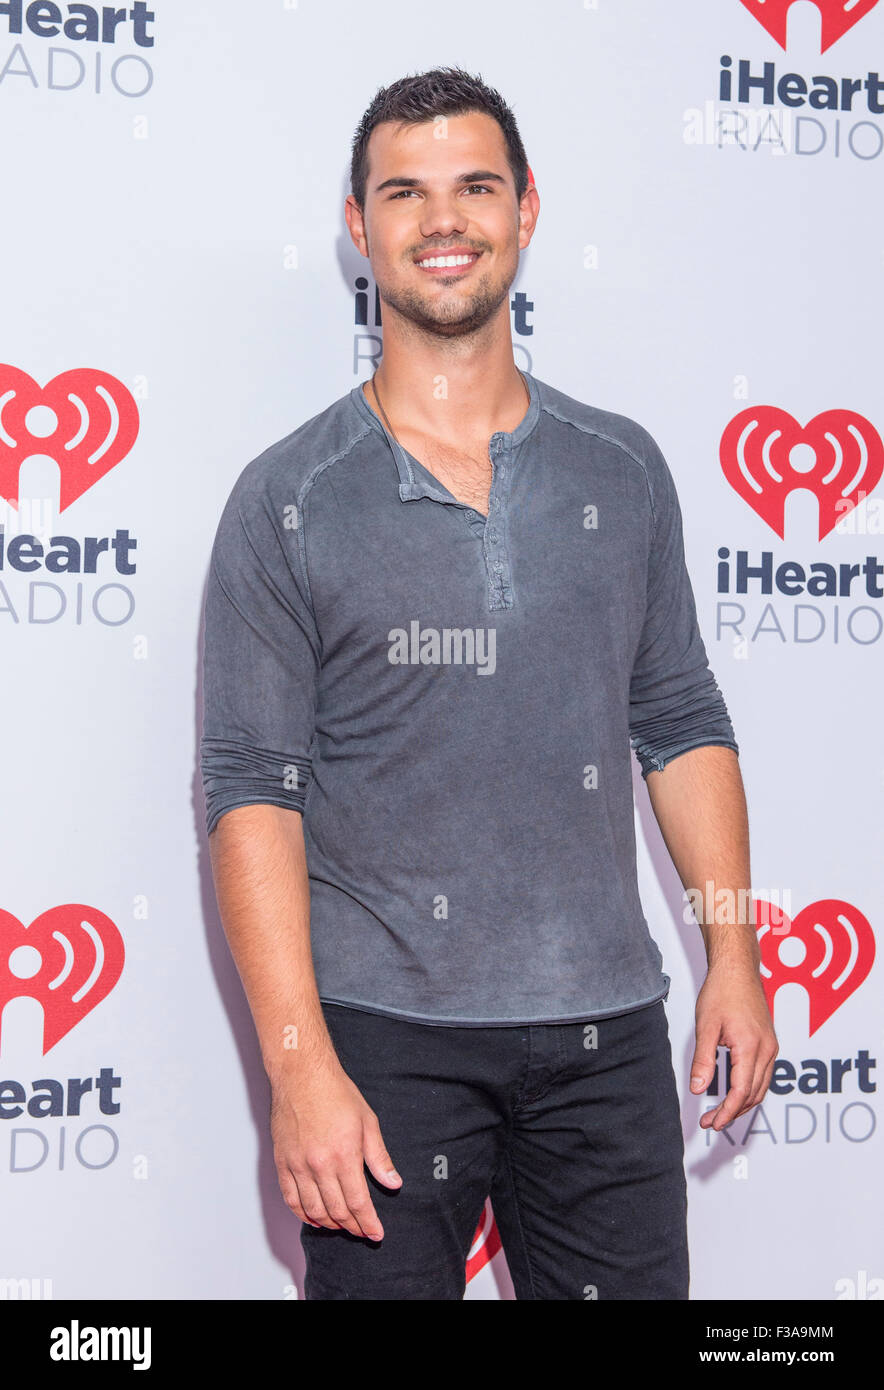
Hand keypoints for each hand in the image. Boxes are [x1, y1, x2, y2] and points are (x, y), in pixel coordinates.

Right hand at [270, 1060, 401, 1239]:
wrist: (302, 1075)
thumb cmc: (336, 1093)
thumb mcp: (367, 1122)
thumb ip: (379, 1157)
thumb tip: (393, 1183)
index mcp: (344, 1155)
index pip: (358, 1202)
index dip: (368, 1223)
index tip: (376, 1233)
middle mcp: (319, 1165)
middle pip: (337, 1210)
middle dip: (352, 1226)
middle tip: (362, 1231)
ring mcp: (298, 1165)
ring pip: (313, 1209)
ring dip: (329, 1223)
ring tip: (341, 1226)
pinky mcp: (282, 1162)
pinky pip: (291, 1198)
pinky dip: (302, 1213)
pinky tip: (313, 1218)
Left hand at [689, 964, 777, 1130]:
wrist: (738, 969)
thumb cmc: (722, 992)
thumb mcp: (705, 1026)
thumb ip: (703, 1060)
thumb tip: (697, 1089)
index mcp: (751, 1047)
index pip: (741, 1092)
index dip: (727, 1112)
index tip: (712, 1123)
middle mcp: (767, 1050)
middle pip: (753, 1094)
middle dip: (732, 1112)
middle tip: (710, 1122)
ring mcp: (771, 1046)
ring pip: (761, 1087)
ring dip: (742, 1104)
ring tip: (719, 1112)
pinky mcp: (770, 1043)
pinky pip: (763, 1075)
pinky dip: (750, 1090)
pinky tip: (734, 1093)